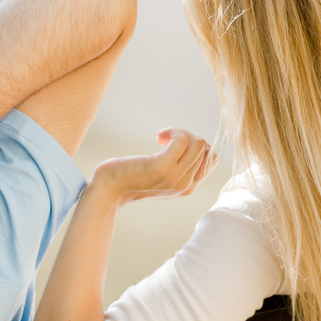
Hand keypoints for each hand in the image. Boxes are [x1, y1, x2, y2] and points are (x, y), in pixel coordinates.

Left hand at [89, 127, 217, 206]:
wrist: (108, 189)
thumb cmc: (131, 178)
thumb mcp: (160, 177)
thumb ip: (179, 168)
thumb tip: (195, 144)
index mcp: (188, 188)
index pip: (212, 159)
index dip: (197, 144)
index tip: (176, 143)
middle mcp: (186, 185)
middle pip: (205, 148)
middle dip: (187, 134)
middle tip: (165, 137)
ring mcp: (175, 178)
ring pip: (197, 143)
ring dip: (180, 131)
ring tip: (162, 136)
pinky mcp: (161, 167)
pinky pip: (182, 141)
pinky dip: (174, 131)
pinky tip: (159, 135)